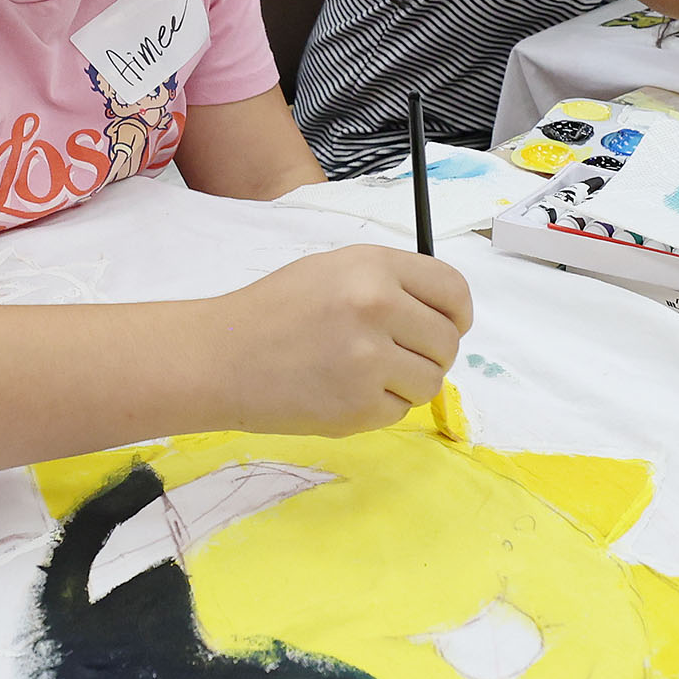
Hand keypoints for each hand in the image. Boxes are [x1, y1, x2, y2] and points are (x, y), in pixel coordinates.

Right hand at [207, 244, 473, 435]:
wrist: (220, 357)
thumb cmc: (274, 312)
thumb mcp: (332, 270)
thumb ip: (390, 284)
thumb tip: (443, 315)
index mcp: (374, 266)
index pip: (454, 290)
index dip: (457, 314)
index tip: (449, 326)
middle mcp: (377, 307)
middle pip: (448, 342)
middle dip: (431, 354)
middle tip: (397, 357)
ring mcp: (369, 359)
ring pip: (430, 382)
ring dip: (406, 384)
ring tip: (362, 374)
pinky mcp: (359, 406)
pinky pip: (398, 412)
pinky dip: (378, 408)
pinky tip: (341, 392)